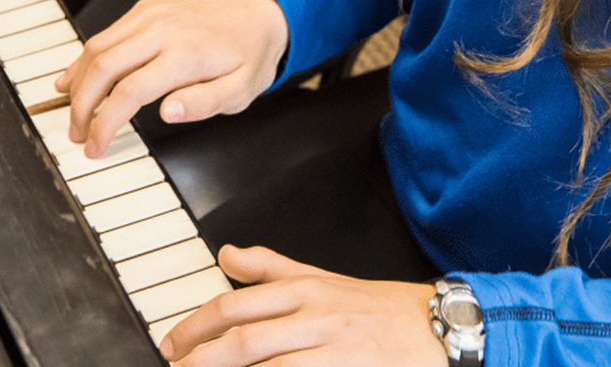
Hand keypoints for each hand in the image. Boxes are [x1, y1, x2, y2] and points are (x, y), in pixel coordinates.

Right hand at [56, 0, 286, 155]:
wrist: (258, 6)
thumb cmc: (250, 52)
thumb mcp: (243, 89)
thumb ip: (205, 103)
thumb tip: (166, 113)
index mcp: (185, 54)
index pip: (129, 91)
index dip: (105, 123)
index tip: (95, 146)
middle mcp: (161, 29)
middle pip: (103, 67)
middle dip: (81, 105)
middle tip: (77, 134)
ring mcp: (149, 15)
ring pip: (97, 47)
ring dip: (77, 82)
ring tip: (72, 112)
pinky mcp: (143, 9)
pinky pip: (105, 34)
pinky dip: (86, 59)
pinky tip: (75, 77)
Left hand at [159, 245, 443, 365]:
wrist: (438, 328)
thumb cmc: (377, 308)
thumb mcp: (322, 278)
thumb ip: (271, 268)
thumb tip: (226, 254)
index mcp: (303, 289)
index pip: (235, 304)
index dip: (195, 325)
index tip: (172, 344)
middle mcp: (313, 315)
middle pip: (244, 338)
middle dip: (202, 357)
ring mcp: (332, 347)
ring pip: (268, 364)